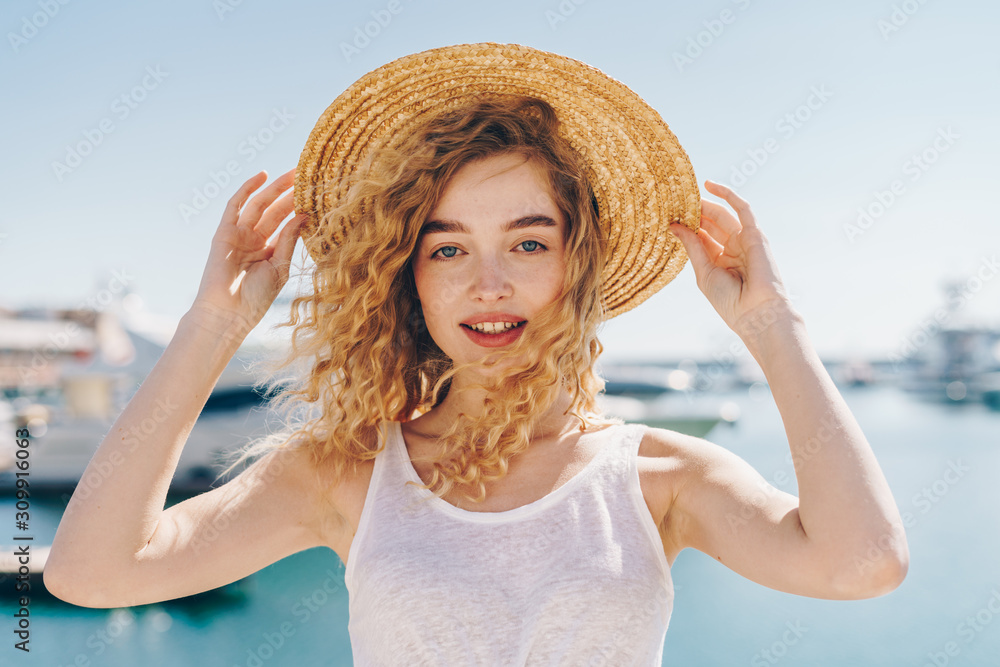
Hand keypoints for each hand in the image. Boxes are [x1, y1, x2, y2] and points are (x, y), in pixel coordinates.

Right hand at [190, 168, 307, 334]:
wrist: (228, 313)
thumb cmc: (255, 297)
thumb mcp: (280, 267)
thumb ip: (290, 240)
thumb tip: (304, 216)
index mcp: (269, 250)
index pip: (286, 223)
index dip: (300, 208)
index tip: (318, 194)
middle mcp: (254, 239)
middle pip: (275, 210)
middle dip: (291, 193)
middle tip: (310, 175)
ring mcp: (239, 234)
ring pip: (260, 204)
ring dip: (276, 188)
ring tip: (294, 173)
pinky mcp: (224, 231)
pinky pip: (235, 205)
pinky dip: (247, 188)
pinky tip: (263, 175)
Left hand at [669, 181, 792, 336]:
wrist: (756, 314)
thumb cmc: (730, 301)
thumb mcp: (704, 272)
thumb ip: (692, 246)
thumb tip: (674, 225)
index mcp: (719, 261)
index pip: (700, 237)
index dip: (685, 226)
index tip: (667, 215)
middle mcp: (731, 249)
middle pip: (710, 224)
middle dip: (693, 212)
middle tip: (674, 201)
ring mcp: (744, 240)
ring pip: (722, 215)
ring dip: (705, 203)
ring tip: (685, 193)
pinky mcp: (755, 234)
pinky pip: (742, 208)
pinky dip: (728, 195)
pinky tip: (709, 185)